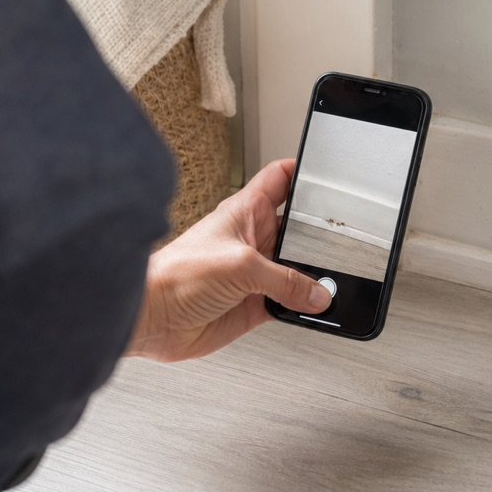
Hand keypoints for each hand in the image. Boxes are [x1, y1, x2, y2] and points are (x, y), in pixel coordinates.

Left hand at [126, 159, 331, 361]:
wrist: (151, 319)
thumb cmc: (175, 275)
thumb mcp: (240, 265)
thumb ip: (285, 279)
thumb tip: (317, 292)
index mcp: (245, 211)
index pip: (280, 178)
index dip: (302, 172)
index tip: (327, 173)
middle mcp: (252, 239)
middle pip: (296, 228)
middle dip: (317, 235)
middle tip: (340, 242)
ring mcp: (254, 272)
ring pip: (296, 269)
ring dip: (311, 277)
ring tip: (328, 282)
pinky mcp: (253, 304)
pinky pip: (288, 302)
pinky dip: (302, 306)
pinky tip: (311, 307)